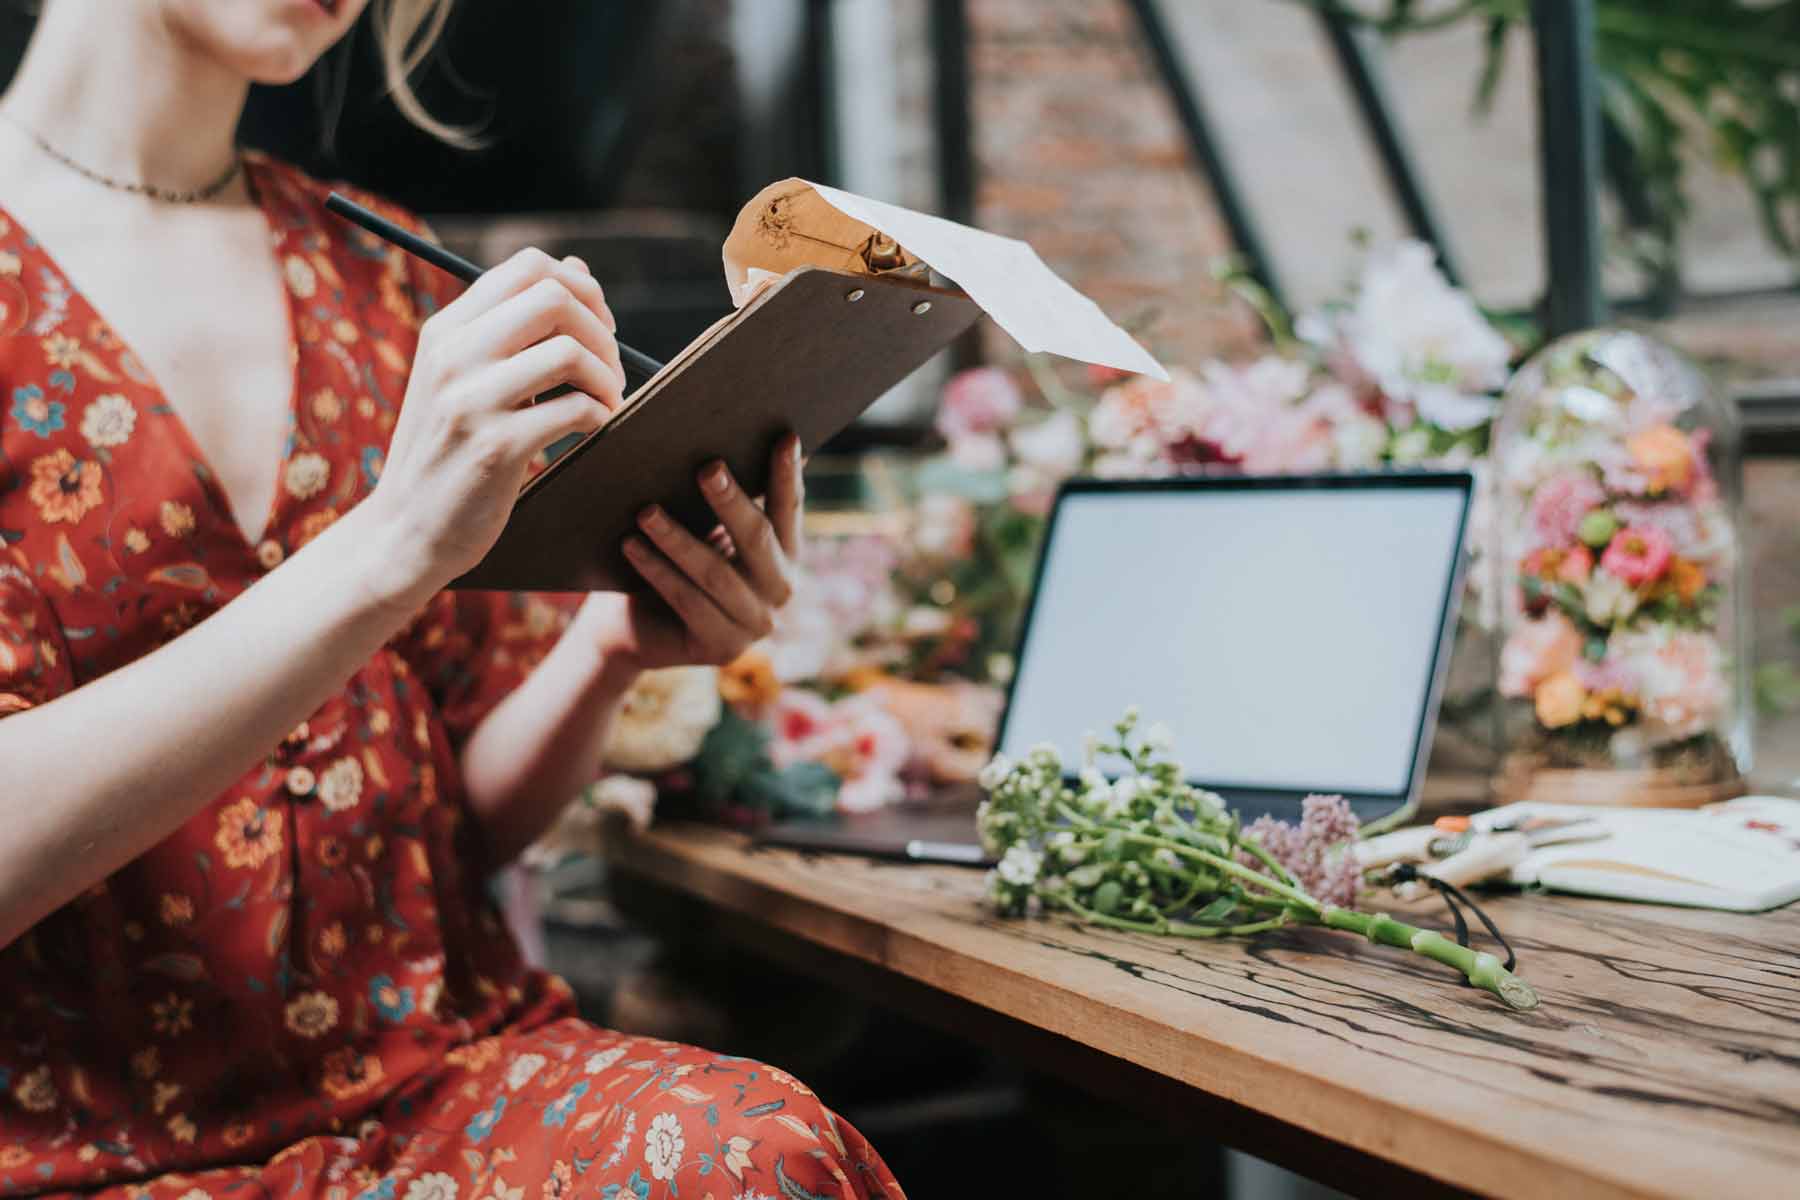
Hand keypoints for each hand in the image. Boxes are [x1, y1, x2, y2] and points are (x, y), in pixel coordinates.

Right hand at [359, 248, 626, 603]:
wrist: (407, 530)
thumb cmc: (450, 451)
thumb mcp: (465, 377)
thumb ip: (514, 325)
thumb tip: (576, 268)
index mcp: (447, 329)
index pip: (527, 267)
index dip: (581, 289)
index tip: (597, 328)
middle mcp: (453, 354)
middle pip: (555, 298)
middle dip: (602, 331)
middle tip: (610, 370)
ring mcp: (471, 400)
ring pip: (570, 351)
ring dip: (608, 377)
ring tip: (605, 402)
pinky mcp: (496, 448)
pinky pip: (575, 410)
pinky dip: (601, 416)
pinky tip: (594, 430)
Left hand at [577, 435, 804, 672]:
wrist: (636, 627)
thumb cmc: (671, 562)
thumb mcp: (702, 528)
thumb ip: (721, 500)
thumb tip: (719, 434)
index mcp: (785, 555)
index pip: (789, 510)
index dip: (787, 475)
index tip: (784, 436)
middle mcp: (781, 590)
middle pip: (757, 539)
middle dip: (731, 501)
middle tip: (707, 467)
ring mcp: (755, 624)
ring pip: (715, 573)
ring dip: (678, 539)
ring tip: (646, 511)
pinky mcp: (721, 647)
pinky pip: (687, 602)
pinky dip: (657, 571)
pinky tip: (632, 545)